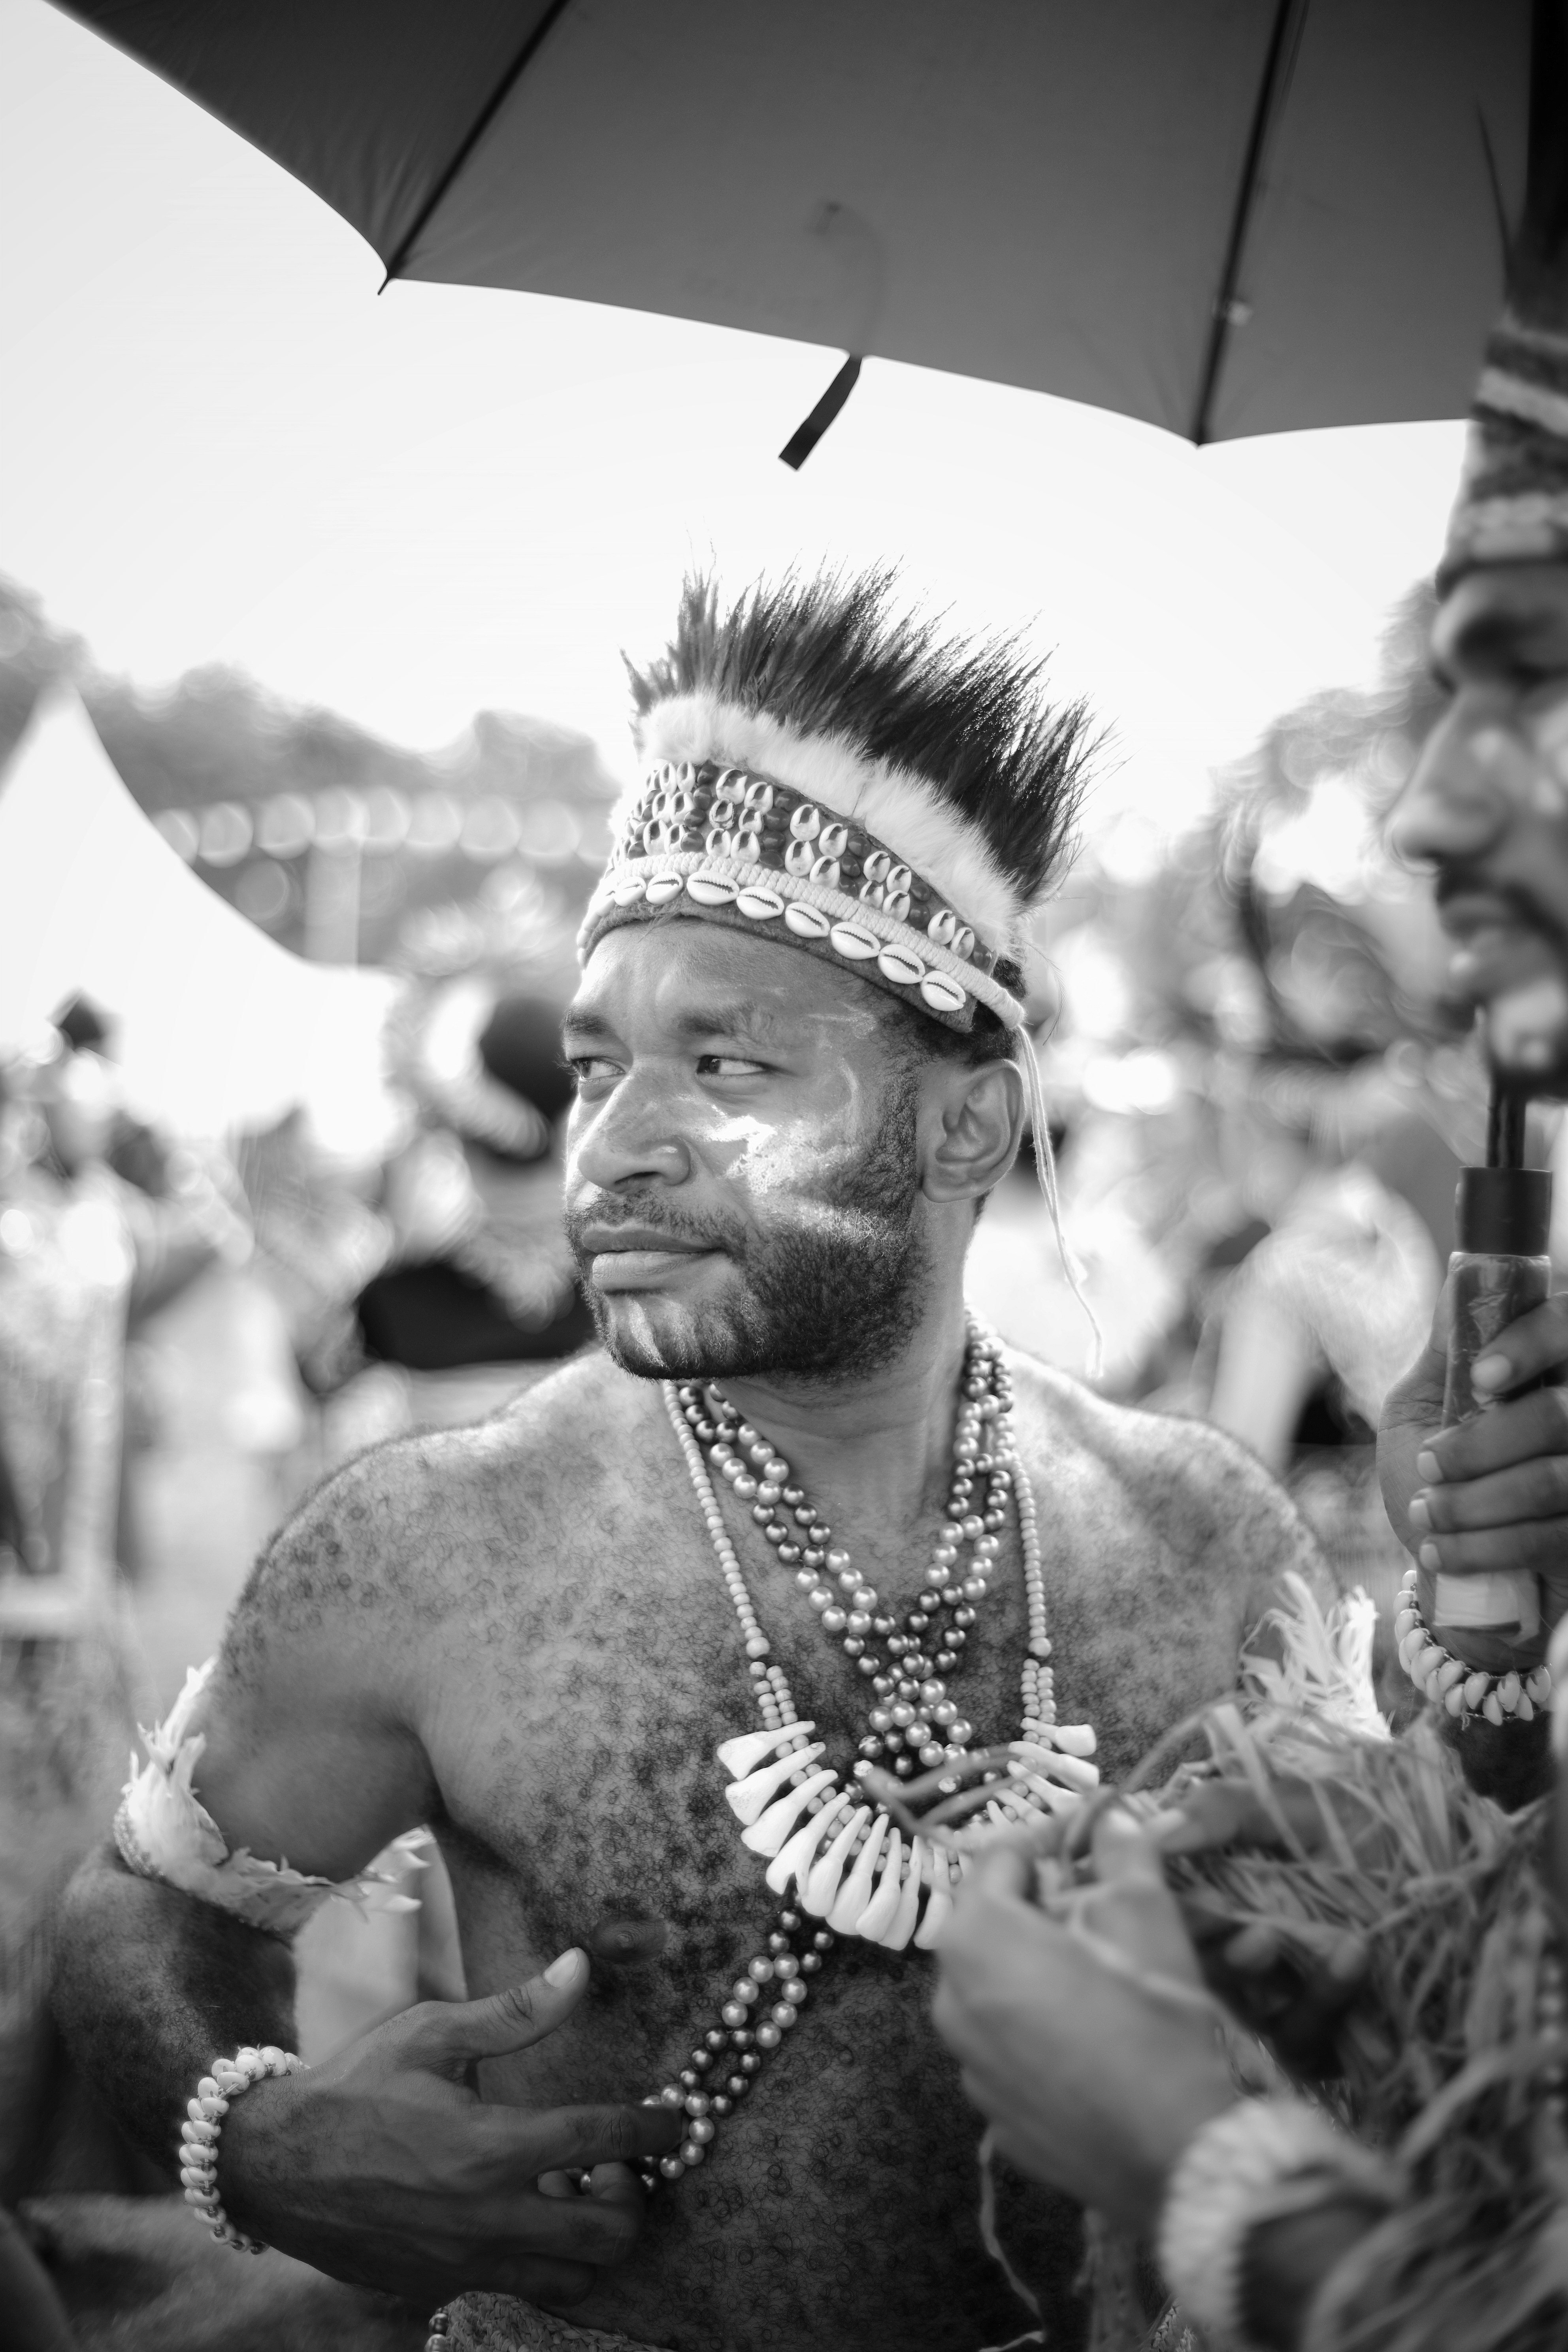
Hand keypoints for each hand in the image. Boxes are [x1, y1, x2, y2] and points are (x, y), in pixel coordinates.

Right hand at [219, 1949, 680, 2308]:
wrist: (275, 2166)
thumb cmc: (356, 2088)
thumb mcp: (431, 2033)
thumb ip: (516, 2011)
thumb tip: (581, 1967)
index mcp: (491, 2147)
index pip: (602, 2141)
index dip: (653, 2127)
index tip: (674, 2118)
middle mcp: (488, 2217)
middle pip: (608, 2233)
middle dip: (634, 2197)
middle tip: (618, 2162)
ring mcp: (466, 2263)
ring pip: (572, 2279)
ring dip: (592, 2239)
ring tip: (575, 2191)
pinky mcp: (442, 2287)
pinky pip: (520, 2288)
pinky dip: (545, 2259)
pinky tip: (526, 2213)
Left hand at [932, 1815, 1235, 2234]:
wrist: (1175, 2153)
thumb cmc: (1153, 2015)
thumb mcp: (1146, 1913)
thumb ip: (1121, 1851)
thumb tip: (1111, 1814)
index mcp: (976, 1940)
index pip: (999, 1860)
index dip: (1048, 1843)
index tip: (1090, 1844)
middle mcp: (949, 2000)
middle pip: (989, 1926)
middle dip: (1038, 1909)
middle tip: (1098, 1911)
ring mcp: (968, 2067)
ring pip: (994, 1990)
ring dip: (1035, 1971)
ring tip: (1098, 1977)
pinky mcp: (994, 2117)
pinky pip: (1008, 2049)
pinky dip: (1037, 2032)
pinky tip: (1090, 2041)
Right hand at [1153, 1787, 1368, 2073]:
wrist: (1458, 1882)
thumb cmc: (1372, 1832)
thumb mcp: (1299, 1804)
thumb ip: (1225, 1809)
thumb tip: (1155, 1829)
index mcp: (1222, 1889)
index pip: (1163, 1907)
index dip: (1158, 1902)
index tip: (1174, 1881)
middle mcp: (1240, 1946)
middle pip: (1190, 1963)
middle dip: (1207, 1941)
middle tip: (1227, 1916)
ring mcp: (1277, 1998)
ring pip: (1238, 2005)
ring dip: (1258, 1971)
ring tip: (1289, 1934)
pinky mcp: (1319, 2041)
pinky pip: (1300, 2039)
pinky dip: (1324, 1999)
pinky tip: (1355, 1956)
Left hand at [1379, 1288, 1567, 1659]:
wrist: (1448, 1578)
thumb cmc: (1432, 1481)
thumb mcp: (1422, 1407)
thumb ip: (1448, 1349)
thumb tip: (1461, 1273)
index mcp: (1550, 1373)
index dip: (1531, 1345)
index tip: (1479, 1379)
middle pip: (1559, 1413)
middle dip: (1479, 1446)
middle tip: (1432, 1467)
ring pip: (1552, 1479)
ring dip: (1472, 1502)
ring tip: (1429, 1513)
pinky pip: (1550, 1537)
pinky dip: (1481, 1547)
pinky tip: (1438, 1551)